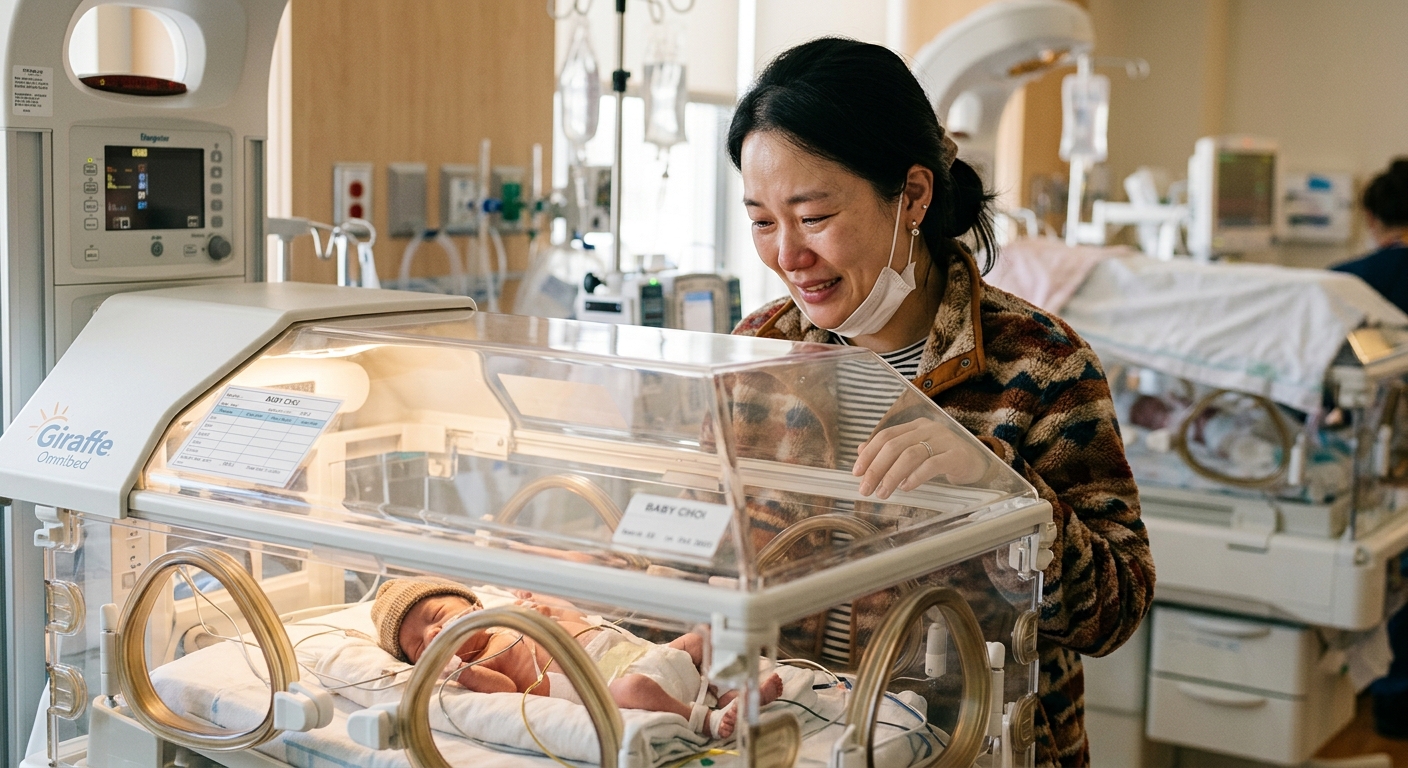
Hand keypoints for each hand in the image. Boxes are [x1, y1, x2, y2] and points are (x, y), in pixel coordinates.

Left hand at [853, 418, 986, 497]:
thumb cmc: (942, 458)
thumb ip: (891, 450)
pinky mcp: (956, 456)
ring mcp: (943, 441)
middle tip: (865, 489)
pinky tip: (906, 487)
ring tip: (882, 493)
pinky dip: (915, 477)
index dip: (869, 453)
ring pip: (910, 455)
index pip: (886, 436)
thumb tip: (860, 450)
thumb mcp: (915, 452)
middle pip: (894, 446)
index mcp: (916, 426)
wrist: (977, 462)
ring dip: (892, 476)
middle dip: (876, 468)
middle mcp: (928, 429)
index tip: (856, 472)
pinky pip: (931, 464)